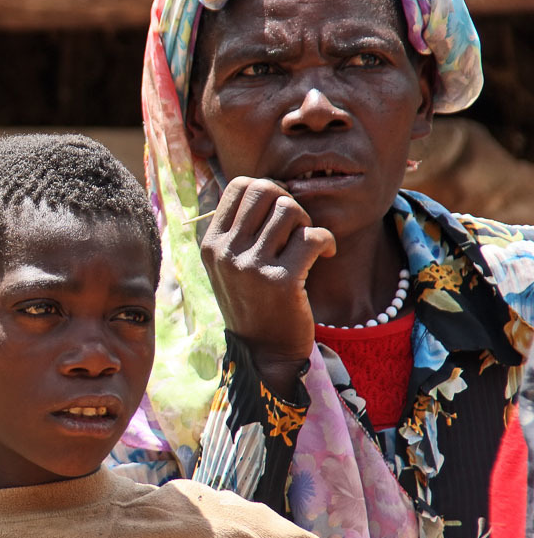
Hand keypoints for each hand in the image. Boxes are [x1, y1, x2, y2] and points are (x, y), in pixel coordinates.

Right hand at [199, 177, 336, 392]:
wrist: (264, 353)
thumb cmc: (253, 301)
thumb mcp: (229, 264)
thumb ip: (239, 228)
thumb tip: (263, 185)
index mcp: (211, 244)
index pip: (239, 185)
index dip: (267, 189)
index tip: (279, 212)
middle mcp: (226, 252)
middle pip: (265, 190)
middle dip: (288, 202)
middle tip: (296, 227)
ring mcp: (251, 267)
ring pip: (290, 209)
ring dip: (307, 222)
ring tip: (308, 244)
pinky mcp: (282, 281)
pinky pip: (313, 236)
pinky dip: (326, 241)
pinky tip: (326, 255)